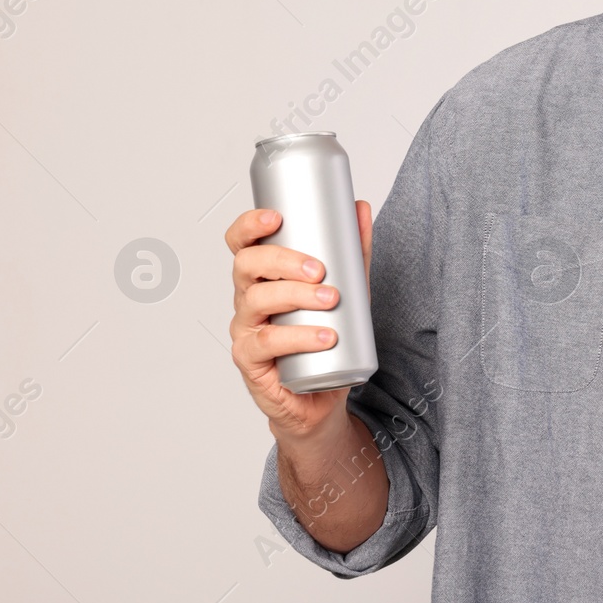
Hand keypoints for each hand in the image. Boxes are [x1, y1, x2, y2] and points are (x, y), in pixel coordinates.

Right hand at [225, 202, 373, 443]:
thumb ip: (353, 251)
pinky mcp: (250, 359)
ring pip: (256, 299)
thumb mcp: (347, 289)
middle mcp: (248, 298)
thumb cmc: (327, 337)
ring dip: (296, 296)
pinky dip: (298, 337)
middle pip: (247, 265)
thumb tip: (360, 207)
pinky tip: (325, 337)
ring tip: (331, 300)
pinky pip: (266, 342)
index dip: (249, 225)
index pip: (242, 243)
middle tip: (320, 270)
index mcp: (263, 276)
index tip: (276, 218)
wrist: (322, 395)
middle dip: (283, 261)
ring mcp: (246, 328)